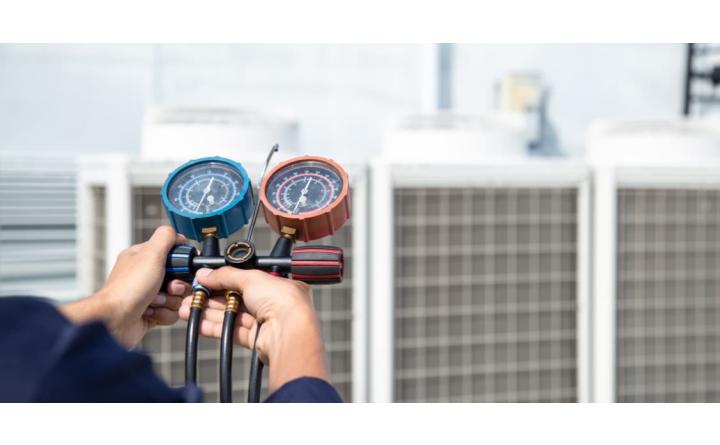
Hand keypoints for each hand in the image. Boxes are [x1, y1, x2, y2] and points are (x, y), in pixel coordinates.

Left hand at [61, 226, 190, 347]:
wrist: (115, 320)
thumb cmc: (127, 289)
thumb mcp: (150, 254)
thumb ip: (165, 238)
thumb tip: (176, 233)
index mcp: (143, 257)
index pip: (173, 253)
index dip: (182, 262)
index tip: (183, 268)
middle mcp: (145, 275)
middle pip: (179, 278)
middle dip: (177, 286)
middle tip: (169, 288)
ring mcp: (148, 295)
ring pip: (177, 297)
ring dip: (169, 301)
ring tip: (154, 302)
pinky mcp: (151, 313)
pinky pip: (171, 313)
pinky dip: (163, 314)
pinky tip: (150, 312)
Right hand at [179, 267, 328, 392]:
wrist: (289, 333)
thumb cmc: (284, 303)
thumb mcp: (251, 278)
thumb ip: (226, 275)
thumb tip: (207, 273)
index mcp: (279, 284)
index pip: (246, 278)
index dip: (224, 278)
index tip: (205, 279)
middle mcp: (273, 302)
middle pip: (236, 297)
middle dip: (211, 296)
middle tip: (192, 294)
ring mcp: (264, 321)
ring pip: (231, 314)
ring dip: (208, 311)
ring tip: (186, 308)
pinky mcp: (256, 339)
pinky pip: (231, 330)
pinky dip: (213, 326)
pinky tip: (198, 322)